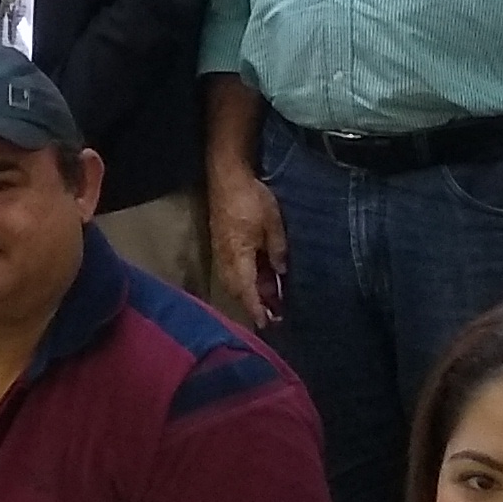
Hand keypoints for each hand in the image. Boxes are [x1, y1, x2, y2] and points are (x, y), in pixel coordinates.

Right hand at [209, 172, 286, 330]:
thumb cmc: (251, 199)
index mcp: (238, 257)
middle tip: (273, 316)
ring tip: (268, 300)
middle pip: (237, 292)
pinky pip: (232, 271)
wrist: (227, 177)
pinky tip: (258, 279)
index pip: (246, 292)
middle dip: (254, 306)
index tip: (266, 324)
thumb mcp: (273, 225)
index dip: (256, 309)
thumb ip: (277, 252)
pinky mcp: (222, 245)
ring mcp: (222, 252)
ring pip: (234, 282)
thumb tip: (280, 273)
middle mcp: (226, 260)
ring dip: (249, 294)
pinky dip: (245, 281)